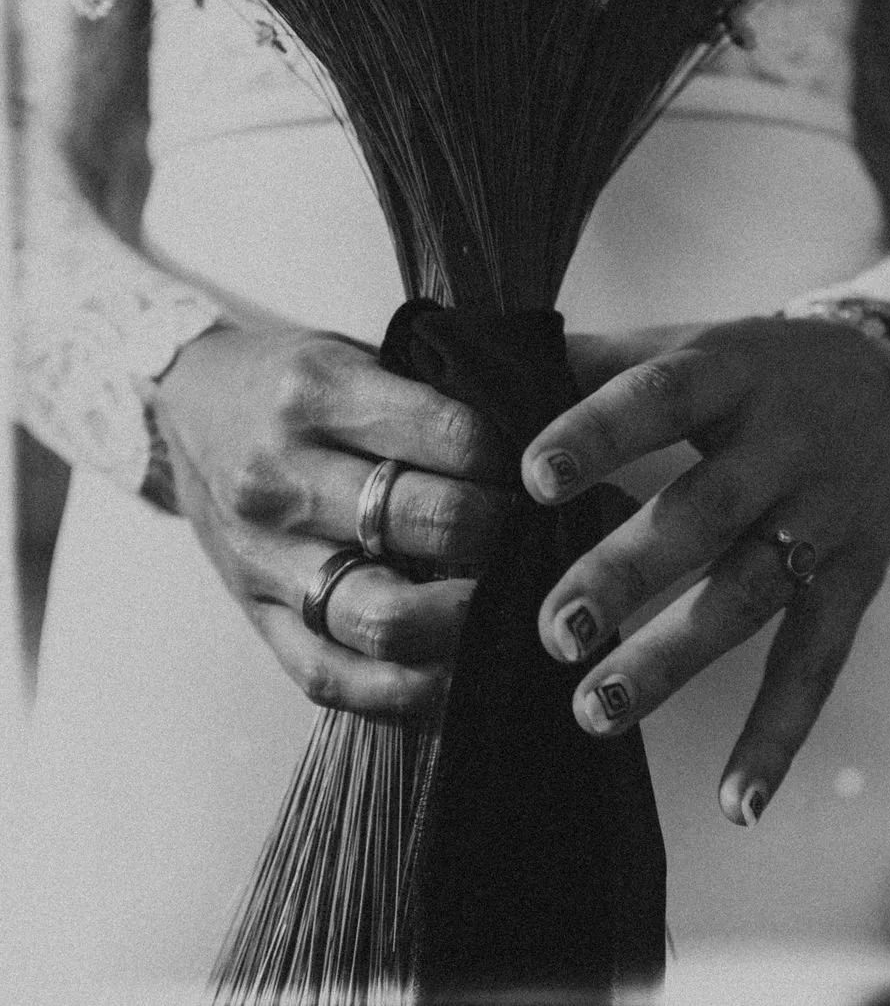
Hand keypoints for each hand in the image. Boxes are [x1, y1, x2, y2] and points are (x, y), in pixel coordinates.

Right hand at [153, 324, 511, 714]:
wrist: (188, 405)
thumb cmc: (297, 385)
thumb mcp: (355, 356)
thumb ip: (434, 400)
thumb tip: (544, 454)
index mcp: (317, 392)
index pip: (450, 435)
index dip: (515, 460)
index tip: (542, 471)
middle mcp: (282, 474)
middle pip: (427, 524)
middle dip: (503, 535)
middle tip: (537, 535)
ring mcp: (262, 554)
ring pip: (384, 616)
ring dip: (466, 621)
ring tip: (511, 605)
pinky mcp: (253, 615)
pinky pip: (334, 678)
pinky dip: (410, 691)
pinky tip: (462, 676)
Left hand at [523, 316, 889, 826]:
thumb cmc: (758, 368)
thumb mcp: (691, 342)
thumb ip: (595, 360)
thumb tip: (487, 365)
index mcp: (731, 371)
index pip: (664, 395)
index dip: (600, 433)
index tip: (531, 478)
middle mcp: (784, 446)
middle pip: (706, 511)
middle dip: (627, 571)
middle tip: (553, 629)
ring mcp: (824, 518)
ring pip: (749, 595)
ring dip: (673, 659)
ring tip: (593, 711)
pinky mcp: (856, 578)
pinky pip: (816, 663)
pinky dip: (779, 734)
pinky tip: (737, 803)